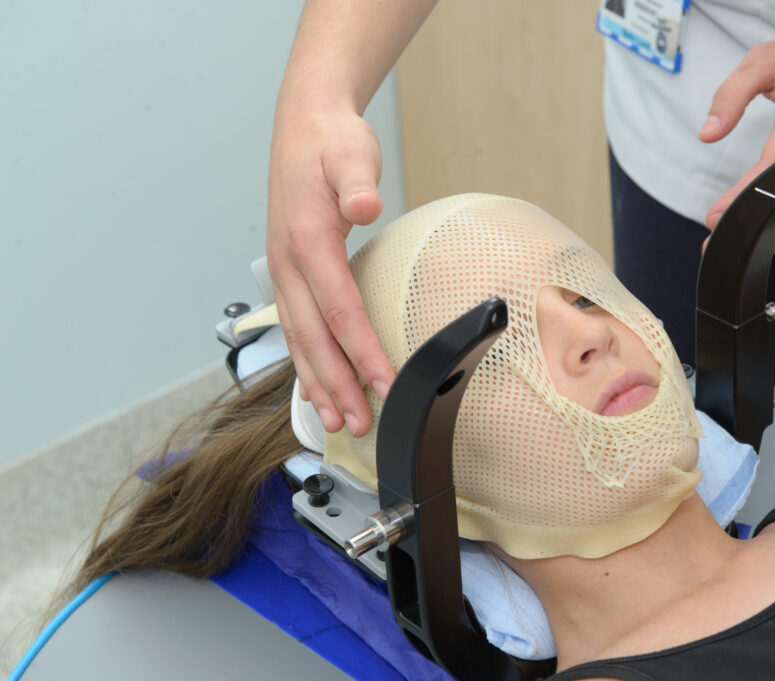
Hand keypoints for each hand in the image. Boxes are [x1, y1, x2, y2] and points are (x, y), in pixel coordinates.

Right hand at [266, 107, 394, 436]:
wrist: (304, 126)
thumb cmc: (332, 143)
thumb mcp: (350, 152)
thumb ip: (356, 180)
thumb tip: (364, 204)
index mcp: (306, 241)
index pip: (338, 309)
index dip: (361, 351)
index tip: (385, 383)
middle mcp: (289, 265)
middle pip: (314, 338)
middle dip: (337, 385)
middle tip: (361, 423)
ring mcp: (285, 274)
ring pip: (301, 341)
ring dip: (319, 385)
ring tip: (338, 422)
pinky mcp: (291, 277)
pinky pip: (298, 330)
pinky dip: (309, 365)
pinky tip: (320, 390)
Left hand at [699, 24, 774, 235]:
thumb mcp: (765, 59)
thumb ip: (731, 94)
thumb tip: (708, 133)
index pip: (772, 167)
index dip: (745, 196)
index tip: (718, 216)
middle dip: (748, 222)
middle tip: (714, 241)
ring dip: (761, 225)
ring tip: (726, 239)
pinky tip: (751, 223)